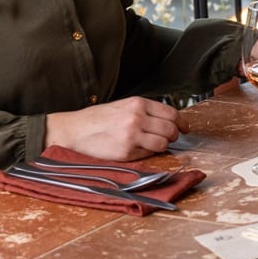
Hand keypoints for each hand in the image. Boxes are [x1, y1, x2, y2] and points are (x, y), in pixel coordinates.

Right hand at [44, 96, 185, 159]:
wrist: (72, 131)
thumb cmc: (96, 120)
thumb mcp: (122, 106)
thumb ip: (144, 111)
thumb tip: (167, 121)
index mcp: (137, 103)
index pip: (171, 113)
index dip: (181, 123)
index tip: (184, 129)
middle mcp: (137, 117)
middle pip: (171, 129)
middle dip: (173, 136)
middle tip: (169, 139)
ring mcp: (132, 135)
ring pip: (163, 143)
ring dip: (163, 146)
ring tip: (153, 145)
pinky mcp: (127, 151)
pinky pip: (149, 154)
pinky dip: (149, 154)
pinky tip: (139, 150)